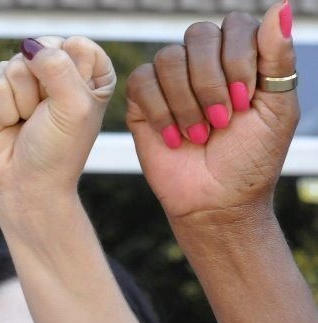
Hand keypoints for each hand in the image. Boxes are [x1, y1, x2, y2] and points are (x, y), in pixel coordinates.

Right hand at [0, 36, 114, 201]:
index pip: (76, 45)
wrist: (26, 186)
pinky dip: (0, 107)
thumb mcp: (75, 106)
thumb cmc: (58, 151)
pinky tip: (9, 123)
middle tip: (45, 115)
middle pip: (41, 49)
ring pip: (13, 65)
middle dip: (41, 86)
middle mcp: (55, 73)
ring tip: (26, 122)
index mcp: (88, 74)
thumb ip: (58, 65)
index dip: (70, 74)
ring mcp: (22, 81)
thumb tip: (29, 46)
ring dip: (20, 101)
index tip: (71, 105)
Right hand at [126, 1, 298, 223]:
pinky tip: (173, 137)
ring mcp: (170, 81)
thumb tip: (283, 5)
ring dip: (186, 102)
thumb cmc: (251, 159)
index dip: (237, 59)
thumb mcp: (278, 107)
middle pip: (198, 36)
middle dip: (210, 83)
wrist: (217, 201)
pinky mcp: (141, 102)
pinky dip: (159, 110)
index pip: (234, 25)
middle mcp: (203, 63)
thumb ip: (278, 57)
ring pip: (168, 58)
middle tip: (221, 121)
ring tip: (198, 135)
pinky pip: (141, 82)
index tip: (244, 101)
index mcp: (239, 58)